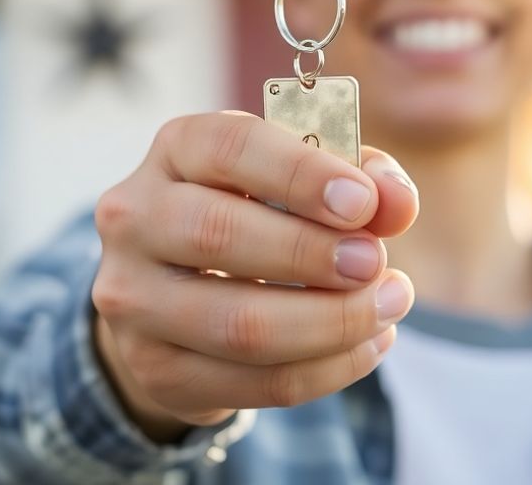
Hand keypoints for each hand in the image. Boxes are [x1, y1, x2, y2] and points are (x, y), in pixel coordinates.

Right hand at [91, 111, 417, 440]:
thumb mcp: (300, 177)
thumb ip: (357, 176)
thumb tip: (398, 203)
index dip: (300, 174)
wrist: (178, 292)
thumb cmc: (255, 212)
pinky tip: (369, 344)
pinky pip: (255, 383)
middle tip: (375, 263)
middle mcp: (134, 218)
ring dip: (332, 322)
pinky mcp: (155, 370)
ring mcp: (134, 300)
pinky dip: (328, 369)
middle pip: (220, 236)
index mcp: (174, 150)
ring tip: (387, 305)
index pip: (229, 148)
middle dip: (312, 254)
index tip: (363, 204)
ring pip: (240, 326)